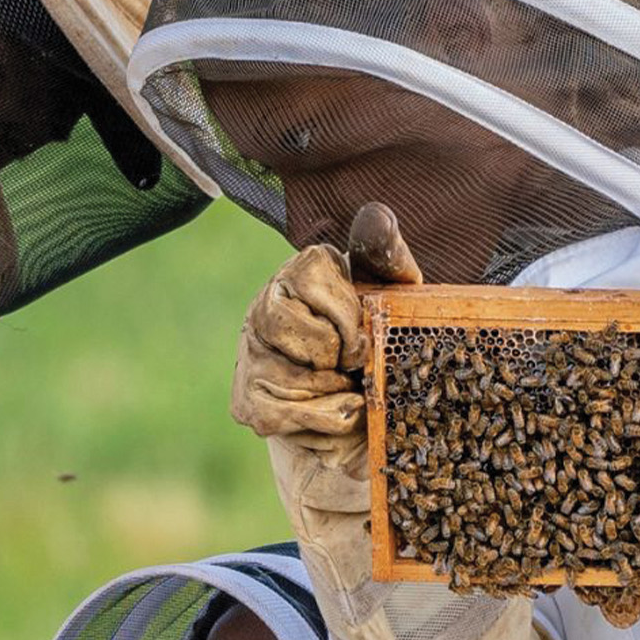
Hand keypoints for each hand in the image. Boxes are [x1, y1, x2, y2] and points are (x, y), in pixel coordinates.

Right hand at [230, 203, 420, 442]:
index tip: (362, 336)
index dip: (346, 318)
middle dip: (336, 357)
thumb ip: (386, 257)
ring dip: (332, 393)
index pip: (310, 280)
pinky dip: (321, 423)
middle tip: (351, 365)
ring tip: (344, 387)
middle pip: (295, 331)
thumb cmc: (376, 335)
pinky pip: (282, 417)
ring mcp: (250, 354)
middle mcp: (264, 306)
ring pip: (291, 379)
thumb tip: (374, 217)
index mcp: (300, 272)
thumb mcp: (393, 294)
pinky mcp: (246, 400)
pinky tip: (332, 411)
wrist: (361, 395)